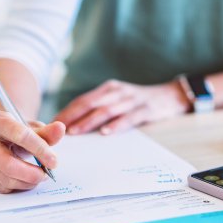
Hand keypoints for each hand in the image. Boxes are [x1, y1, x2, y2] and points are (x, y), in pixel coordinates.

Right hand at [0, 111, 65, 192]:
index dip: (40, 150)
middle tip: (46, 174)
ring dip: (27, 182)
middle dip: (32, 173)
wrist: (1, 135)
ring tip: (38, 176)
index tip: (54, 161)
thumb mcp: (32, 127)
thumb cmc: (18, 130)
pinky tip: (26, 179)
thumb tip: (60, 129)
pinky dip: (18, 186)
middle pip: (8, 164)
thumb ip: (47, 131)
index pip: (20, 136)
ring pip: (6, 179)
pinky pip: (1, 187)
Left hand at [54, 79, 189, 134]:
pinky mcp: (145, 109)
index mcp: (108, 89)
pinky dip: (116, 125)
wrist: (171, 95)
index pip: (82, 100)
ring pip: (106, 110)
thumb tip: (74, 126)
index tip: (50, 124)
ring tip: (75, 132)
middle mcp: (117, 91)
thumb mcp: (118, 100)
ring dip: (89, 122)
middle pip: (89, 103)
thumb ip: (100, 108)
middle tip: (57, 130)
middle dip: (72, 116)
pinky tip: (106, 133)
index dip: (66, 112)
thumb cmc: (139, 102)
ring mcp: (131, 99)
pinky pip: (129, 118)